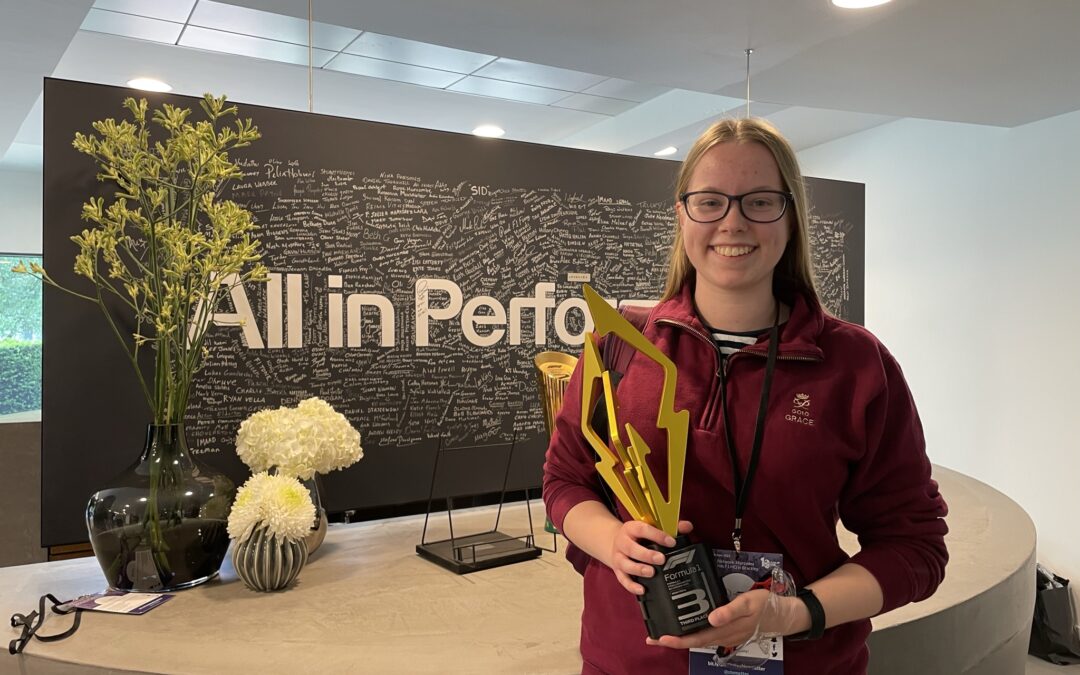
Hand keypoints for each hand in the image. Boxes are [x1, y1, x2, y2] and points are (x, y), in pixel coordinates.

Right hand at [610, 520, 693, 594]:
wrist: (617, 542)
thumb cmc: (638, 536)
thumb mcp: (650, 528)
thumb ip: (669, 527)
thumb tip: (688, 527)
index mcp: (631, 528)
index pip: (642, 529)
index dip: (657, 535)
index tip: (671, 542)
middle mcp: (622, 542)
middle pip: (631, 548)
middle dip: (646, 555)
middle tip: (661, 559)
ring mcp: (618, 557)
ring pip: (625, 564)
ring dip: (638, 569)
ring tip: (651, 572)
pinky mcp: (617, 570)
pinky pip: (623, 580)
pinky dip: (631, 586)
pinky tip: (642, 589)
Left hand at [646, 590, 806, 649]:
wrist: (783, 614)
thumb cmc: (765, 605)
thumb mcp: (748, 603)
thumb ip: (730, 611)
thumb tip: (711, 618)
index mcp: (724, 630)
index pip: (695, 638)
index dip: (676, 640)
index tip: (659, 638)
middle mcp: (722, 635)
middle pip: (693, 640)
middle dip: (672, 640)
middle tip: (652, 636)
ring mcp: (725, 634)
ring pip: (698, 638)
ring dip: (681, 637)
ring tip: (663, 632)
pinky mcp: (728, 629)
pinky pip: (706, 633)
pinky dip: (692, 631)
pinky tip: (686, 625)